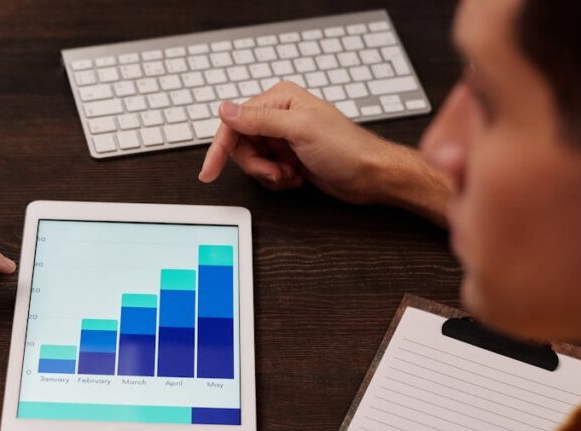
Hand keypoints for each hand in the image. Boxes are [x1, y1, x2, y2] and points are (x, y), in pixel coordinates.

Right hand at [198, 83, 449, 222]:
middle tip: (275, 172)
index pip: (235, 122)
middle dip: (255, 164)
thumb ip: (259, 119)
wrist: (371, 176)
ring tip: (290, 174)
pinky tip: (297, 177)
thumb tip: (225, 109)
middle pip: (241, 144)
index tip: (209, 171)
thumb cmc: (346, 149)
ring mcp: (283, 138)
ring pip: (252, 161)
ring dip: (268, 174)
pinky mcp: (288, 158)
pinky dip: (278, 180)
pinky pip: (265, 173)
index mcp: (279, 99)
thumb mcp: (299, 129)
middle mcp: (278, 116)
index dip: (220, 148)